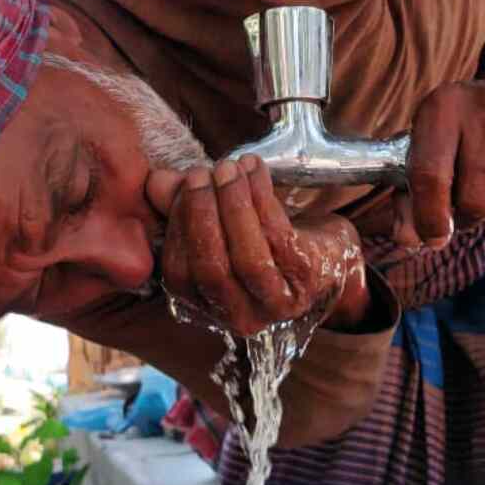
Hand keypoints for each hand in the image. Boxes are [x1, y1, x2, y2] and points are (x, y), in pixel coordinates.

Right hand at [146, 155, 368, 335]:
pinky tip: (254, 168)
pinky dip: (262, 197)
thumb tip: (157, 181)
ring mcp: (275, 303)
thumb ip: (183, 207)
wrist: (326, 258)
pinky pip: (279, 235)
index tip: (181, 185)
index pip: (179, 273)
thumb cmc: (263, 243)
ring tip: (228, 167)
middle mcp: (239, 317)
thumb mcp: (218, 225)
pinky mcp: (304, 280)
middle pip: (210, 269)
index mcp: (208, 308)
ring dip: (233, 204)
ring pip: (246, 257)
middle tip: (201, 173)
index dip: (177, 226)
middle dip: (202, 214)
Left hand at [396, 65, 484, 249]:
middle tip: (473, 201)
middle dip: (471, 215)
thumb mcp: (432, 149)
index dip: (429, 219)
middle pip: (477, 200)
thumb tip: (407, 240)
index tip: (434, 235)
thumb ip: (410, 198)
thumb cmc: (470, 131)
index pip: (429, 178)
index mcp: (443, 105)